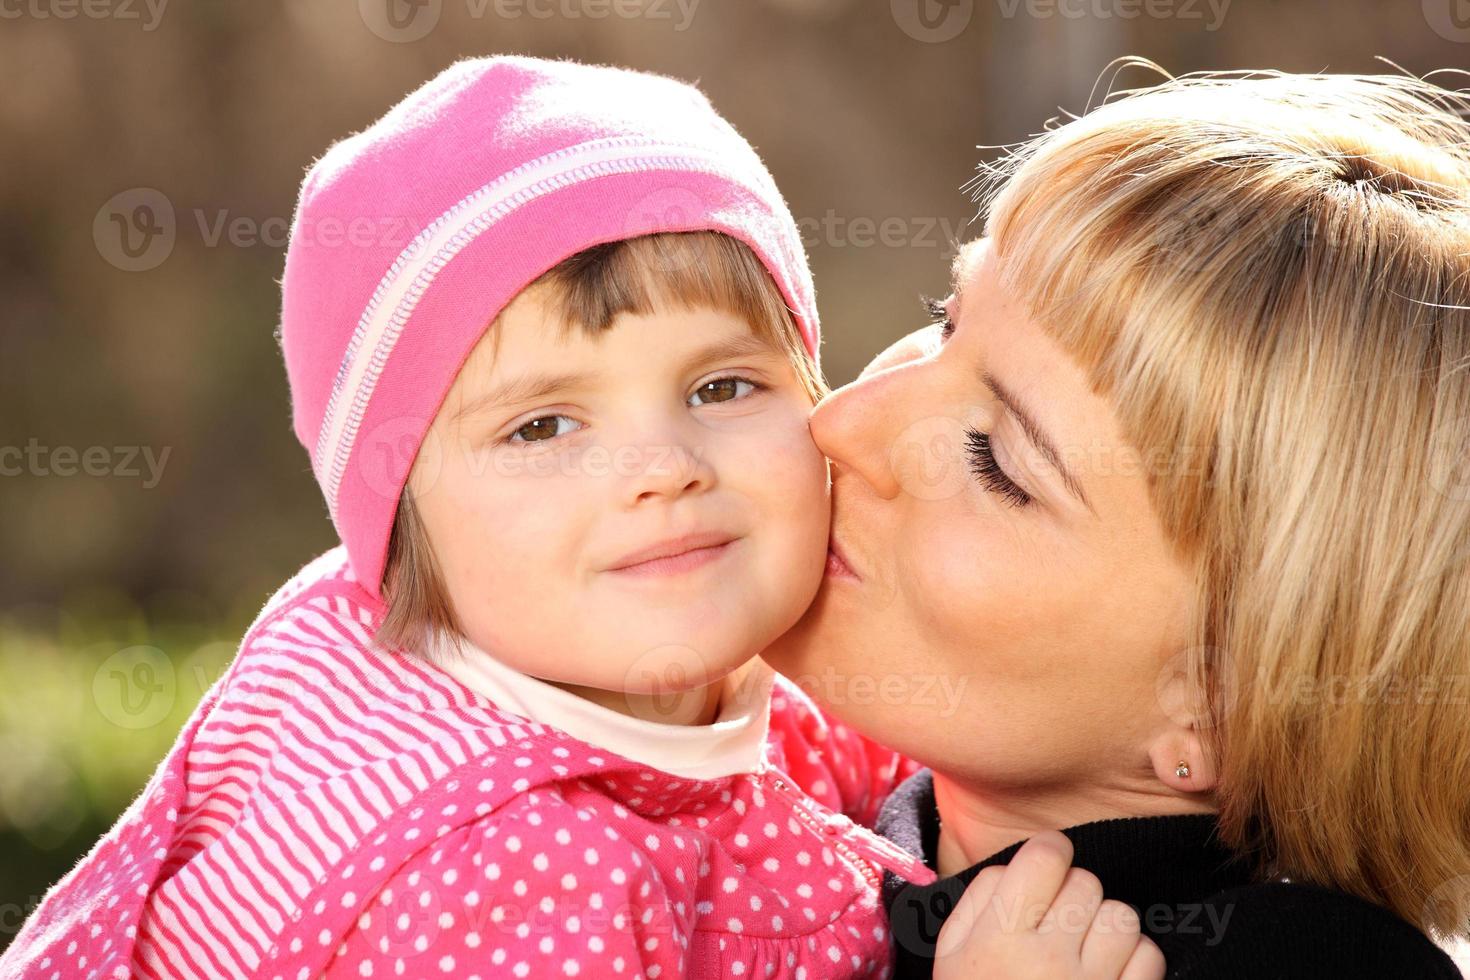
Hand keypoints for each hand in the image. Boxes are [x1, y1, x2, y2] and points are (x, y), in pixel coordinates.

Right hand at [931, 830, 1164, 979]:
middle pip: (1086, 882)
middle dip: (1073, 897)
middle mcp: (1046, 960)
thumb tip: (1019, 864)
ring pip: (1122, 915)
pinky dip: (1133, 961)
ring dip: (1105, 927)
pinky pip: (1149, 956)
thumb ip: (978, 901)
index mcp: (997, 939)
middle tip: (1056, 926)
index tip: (1046, 870)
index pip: (1046, 855)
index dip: (1049, 855)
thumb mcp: (950, 958)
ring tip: (1083, 952)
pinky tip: (1105, 976)